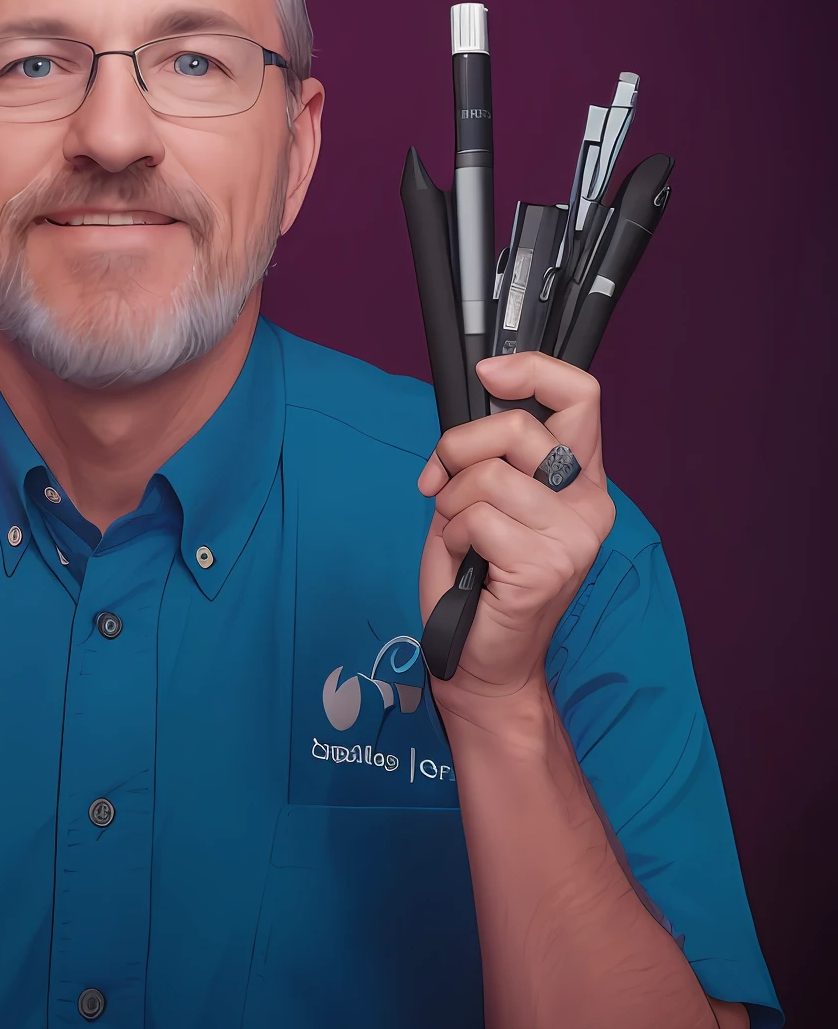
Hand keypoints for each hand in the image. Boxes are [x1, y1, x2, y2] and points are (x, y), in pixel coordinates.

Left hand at [416, 353, 615, 707]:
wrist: (481, 660)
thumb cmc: (477, 580)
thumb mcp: (483, 501)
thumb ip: (492, 457)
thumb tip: (476, 407)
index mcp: (580, 480)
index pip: (581, 396)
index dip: (533, 368)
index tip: (488, 373)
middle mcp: (589, 504)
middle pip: (520, 426)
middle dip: (457, 445)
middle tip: (439, 480)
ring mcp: (574, 537)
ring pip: (487, 476)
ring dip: (450, 503)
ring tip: (459, 536)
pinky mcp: (546, 566)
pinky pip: (476, 519)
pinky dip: (452, 536)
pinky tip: (466, 563)